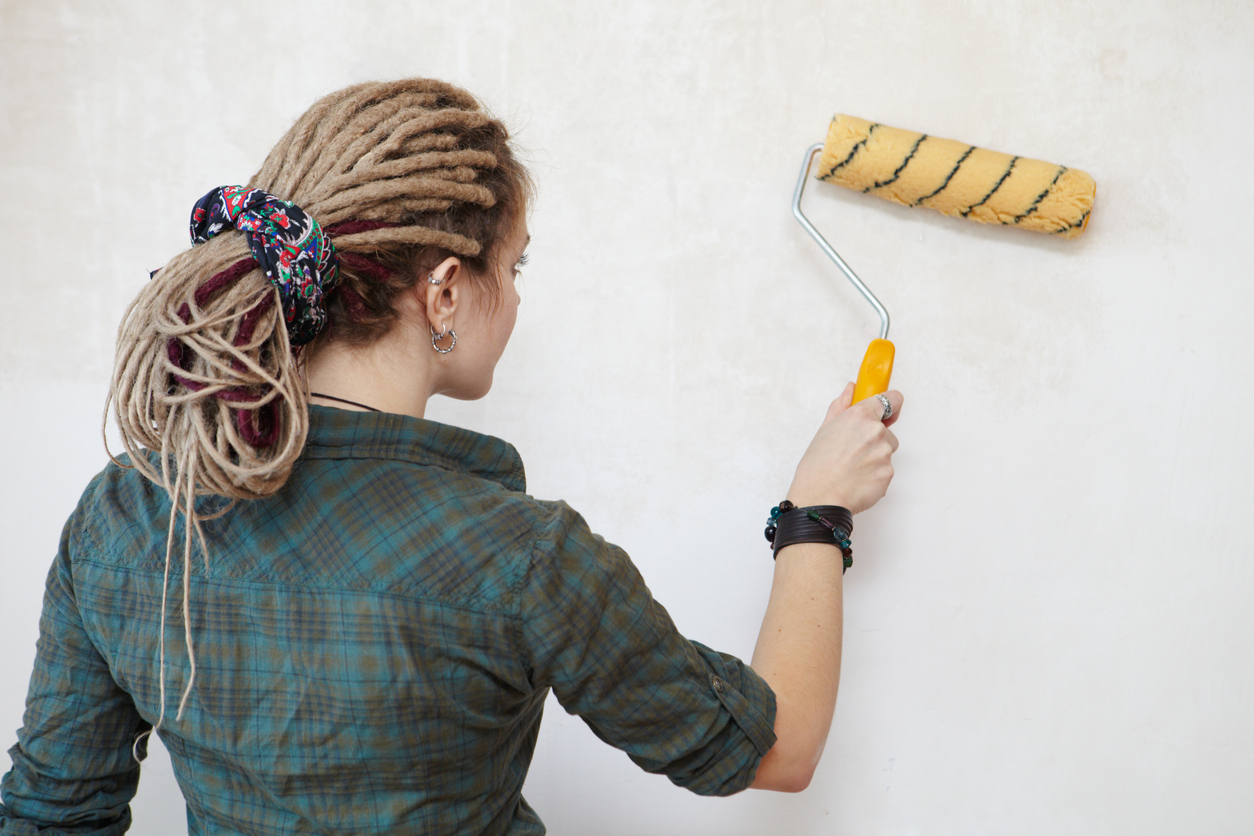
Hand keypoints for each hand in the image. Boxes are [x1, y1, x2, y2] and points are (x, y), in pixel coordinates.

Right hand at [786, 383, 901, 514]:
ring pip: (886, 452)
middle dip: (874, 440)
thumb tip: (851, 389)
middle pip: (887, 432)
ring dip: (875, 458)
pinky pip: (885, 471)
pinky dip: (875, 475)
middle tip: (852, 452)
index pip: (891, 399)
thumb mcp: (825, 429)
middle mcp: (876, 432)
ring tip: (852, 468)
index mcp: (860, 416)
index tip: (888, 411)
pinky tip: (857, 480)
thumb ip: (841, 405)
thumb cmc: (817, 467)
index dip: (891, 405)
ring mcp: (885, 454)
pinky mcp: (888, 474)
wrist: (819, 499)